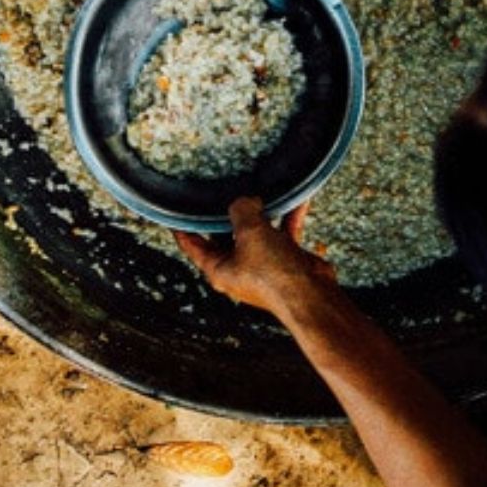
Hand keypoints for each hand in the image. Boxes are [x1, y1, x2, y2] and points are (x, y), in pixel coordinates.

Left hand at [174, 197, 334, 314]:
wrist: (312, 296)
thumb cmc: (275, 274)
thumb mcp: (251, 232)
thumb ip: (242, 210)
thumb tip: (247, 201)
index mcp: (218, 269)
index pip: (192, 245)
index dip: (182, 226)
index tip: (174, 210)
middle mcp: (238, 268)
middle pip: (225, 235)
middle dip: (228, 212)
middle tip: (225, 189)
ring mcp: (261, 265)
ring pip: (256, 232)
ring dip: (261, 213)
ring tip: (262, 191)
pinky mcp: (284, 261)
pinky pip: (282, 233)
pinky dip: (287, 217)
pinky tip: (296, 200)